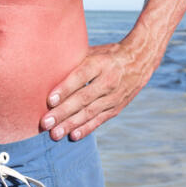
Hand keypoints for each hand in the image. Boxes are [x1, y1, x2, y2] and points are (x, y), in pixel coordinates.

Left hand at [39, 42, 155, 141]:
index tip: (49, 100)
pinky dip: (86, 128)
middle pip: (83, 98)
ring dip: (71, 124)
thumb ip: (74, 60)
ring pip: (90, 112)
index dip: (65, 88)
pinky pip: (100, 119)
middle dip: (63, 112)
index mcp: (100, 62)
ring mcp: (114, 96)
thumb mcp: (94, 51)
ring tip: (54, 134)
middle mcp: (108, 80)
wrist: (139, 60)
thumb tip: (47, 68)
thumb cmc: (107, 54)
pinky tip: (73, 136)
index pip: (81, 75)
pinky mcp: (117, 107)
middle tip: (45, 123)